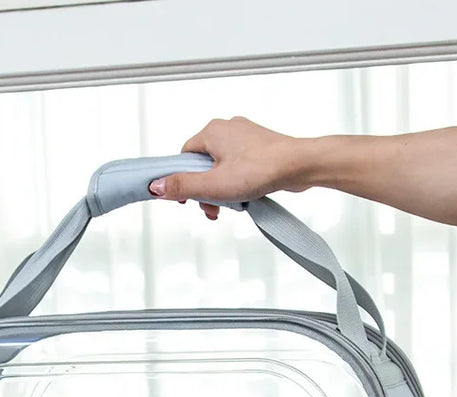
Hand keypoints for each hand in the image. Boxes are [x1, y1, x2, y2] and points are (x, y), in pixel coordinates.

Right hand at [148, 117, 305, 219]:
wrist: (300, 165)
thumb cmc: (262, 169)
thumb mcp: (214, 185)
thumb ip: (183, 186)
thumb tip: (156, 187)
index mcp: (212, 132)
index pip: (184, 158)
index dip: (183, 180)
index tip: (186, 198)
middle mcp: (227, 129)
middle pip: (203, 165)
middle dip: (206, 190)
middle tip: (214, 208)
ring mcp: (245, 138)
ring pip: (222, 168)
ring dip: (223, 190)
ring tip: (234, 203)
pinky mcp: (260, 148)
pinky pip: (239, 168)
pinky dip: (239, 183)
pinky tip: (247, 195)